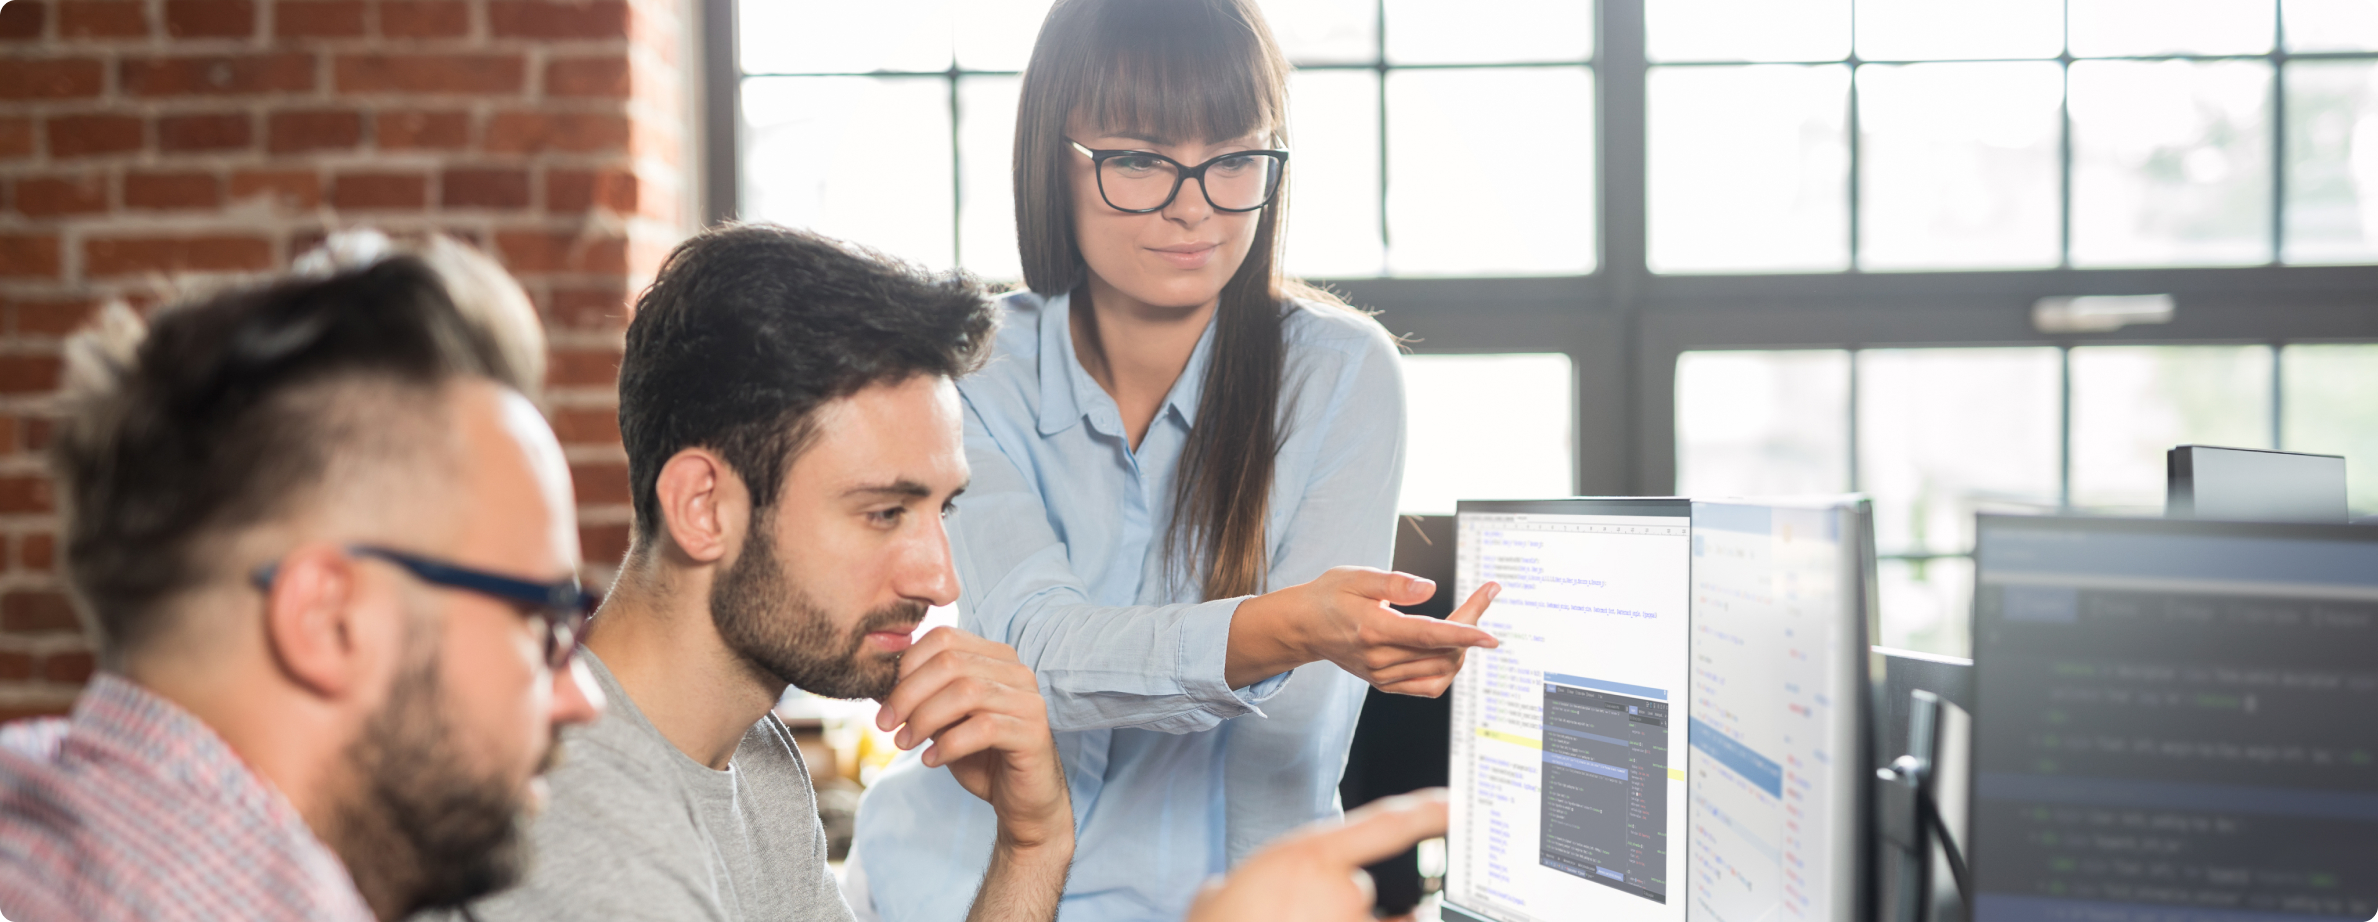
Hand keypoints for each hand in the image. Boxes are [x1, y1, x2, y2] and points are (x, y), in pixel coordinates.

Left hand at [876, 627, 1071, 850]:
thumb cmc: (982, 757)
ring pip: (966, 692)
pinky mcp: (1033, 732)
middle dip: (909, 693)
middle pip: (951, 662)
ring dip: (925, 719)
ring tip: (905, 743)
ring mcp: (1028, 700)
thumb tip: (877, 683)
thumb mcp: (943, 722)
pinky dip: (949, 744)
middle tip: (886, 724)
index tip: (885, 702)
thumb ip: (920, 699)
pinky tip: (932, 760)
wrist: (1022, 800)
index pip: (944, 638)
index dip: (907, 665)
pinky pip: (984, 728)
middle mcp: (1016, 671)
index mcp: (995, 658)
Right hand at [1185, 789, 1449, 921]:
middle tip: (1287, 915)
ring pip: (1362, 919)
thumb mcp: (1223, 889)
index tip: (1455, 804)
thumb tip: (1264, 886)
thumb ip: (1263, 876)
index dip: (1426, 812)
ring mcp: (1354, 921)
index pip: (1385, 824)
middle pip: (1358, 885)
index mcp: (1308, 855)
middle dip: (1330, 903)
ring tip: (1290, 920)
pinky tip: (1314, 920)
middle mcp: (1342, 888)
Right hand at [1228, 567, 1499, 695]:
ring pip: (1440, 671)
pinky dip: (1446, 669)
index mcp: (1373, 630)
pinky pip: (1428, 686)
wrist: (1304, 626)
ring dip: (1461, 648)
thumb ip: (1395, 583)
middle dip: (1470, 627)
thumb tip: (1430, 589)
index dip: (1463, 635)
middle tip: (1482, 597)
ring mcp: (1382, 676)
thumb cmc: (1330, 596)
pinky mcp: (1385, 684)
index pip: (1428, 636)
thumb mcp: (1356, 576)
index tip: (1491, 635)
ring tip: (1467, 622)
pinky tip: (1450, 648)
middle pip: (1441, 651)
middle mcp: (1379, 659)